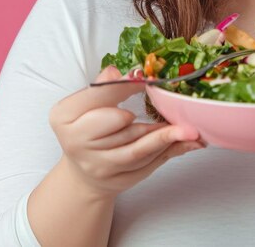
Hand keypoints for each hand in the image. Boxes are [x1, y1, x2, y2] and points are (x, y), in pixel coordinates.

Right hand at [47, 65, 204, 199]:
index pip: (98, 100)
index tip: (146, 78)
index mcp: (64, 117)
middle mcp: (76, 144)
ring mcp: (98, 166)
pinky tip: (190, 143)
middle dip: (149, 116)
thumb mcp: (86, 102)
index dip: (124, 87)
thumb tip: (127, 73)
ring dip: (166, 137)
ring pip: (138, 150)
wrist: (84, 171)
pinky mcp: (118, 181)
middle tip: (178, 107)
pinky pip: (148, 165)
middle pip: (121, 127)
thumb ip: (105, 87)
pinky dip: (171, 152)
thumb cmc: (87, 127)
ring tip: (190, 129)